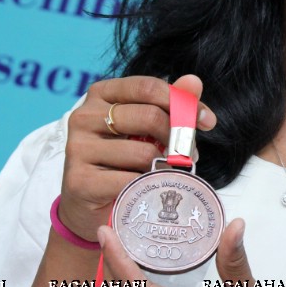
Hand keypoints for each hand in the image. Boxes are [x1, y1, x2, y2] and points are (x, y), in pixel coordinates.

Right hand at [59, 74, 216, 242]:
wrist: (90, 204)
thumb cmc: (122, 160)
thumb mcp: (147, 128)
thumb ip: (171, 104)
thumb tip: (194, 82)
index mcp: (101, 94)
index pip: (148, 87)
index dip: (182, 102)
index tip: (207, 121)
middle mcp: (84, 116)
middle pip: (149, 116)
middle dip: (179, 138)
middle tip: (189, 155)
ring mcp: (78, 148)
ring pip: (143, 152)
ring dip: (165, 166)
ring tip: (167, 172)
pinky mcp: (79, 180)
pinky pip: (131, 180)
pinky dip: (148, 186)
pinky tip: (148, 188)